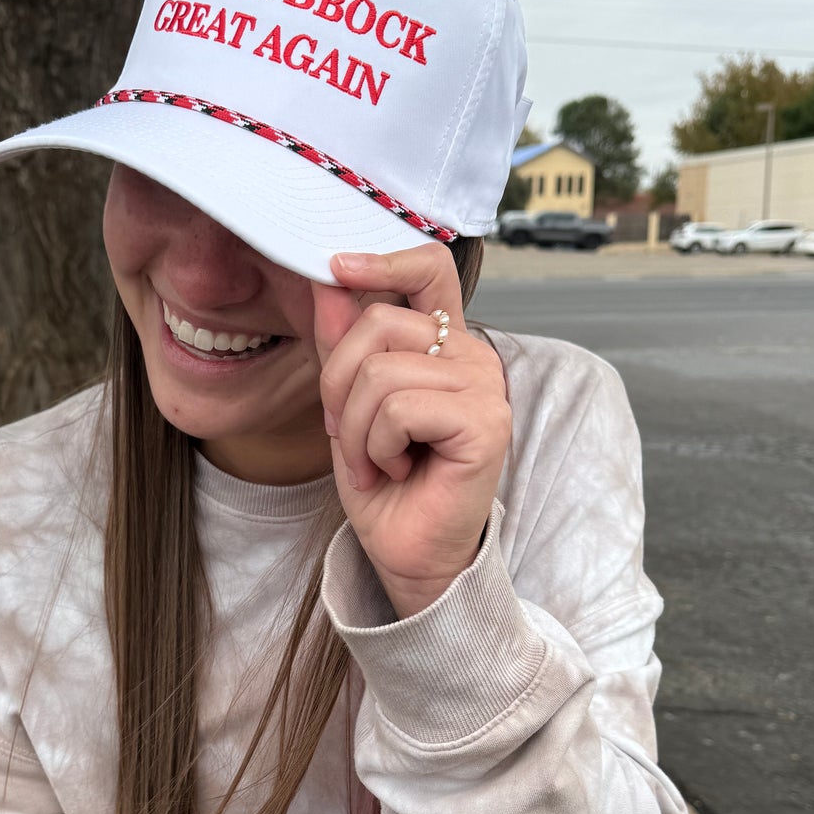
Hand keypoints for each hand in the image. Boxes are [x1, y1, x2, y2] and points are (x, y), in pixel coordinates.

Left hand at [313, 246, 512, 618]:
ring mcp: (484, 387)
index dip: (382, 259)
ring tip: (376, 463)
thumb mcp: (347, 406)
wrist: (409, 554)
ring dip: (357, 428)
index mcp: (444, 345)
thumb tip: (328, 282)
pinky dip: (378, 447)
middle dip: (338, 384)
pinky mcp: (485, 422)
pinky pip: (400, 408)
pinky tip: (396, 471)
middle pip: (379, 323)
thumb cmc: (386, 486)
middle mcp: (472, 356)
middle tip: (349, 435)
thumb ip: (342, 346)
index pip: (429, 269)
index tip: (335, 268)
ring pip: (381, 371)